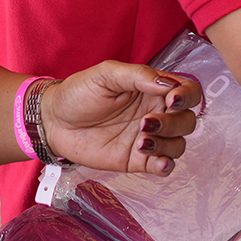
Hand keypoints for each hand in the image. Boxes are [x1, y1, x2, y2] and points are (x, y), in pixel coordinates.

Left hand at [39, 64, 200, 174]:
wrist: (53, 121)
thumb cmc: (79, 93)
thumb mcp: (107, 74)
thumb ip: (139, 75)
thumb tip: (168, 84)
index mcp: (152, 89)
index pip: (187, 92)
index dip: (187, 97)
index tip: (171, 100)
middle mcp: (155, 113)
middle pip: (187, 120)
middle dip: (174, 123)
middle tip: (146, 122)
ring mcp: (148, 138)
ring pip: (179, 144)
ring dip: (167, 143)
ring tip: (141, 141)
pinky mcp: (137, 160)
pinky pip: (163, 165)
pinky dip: (166, 165)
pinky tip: (156, 161)